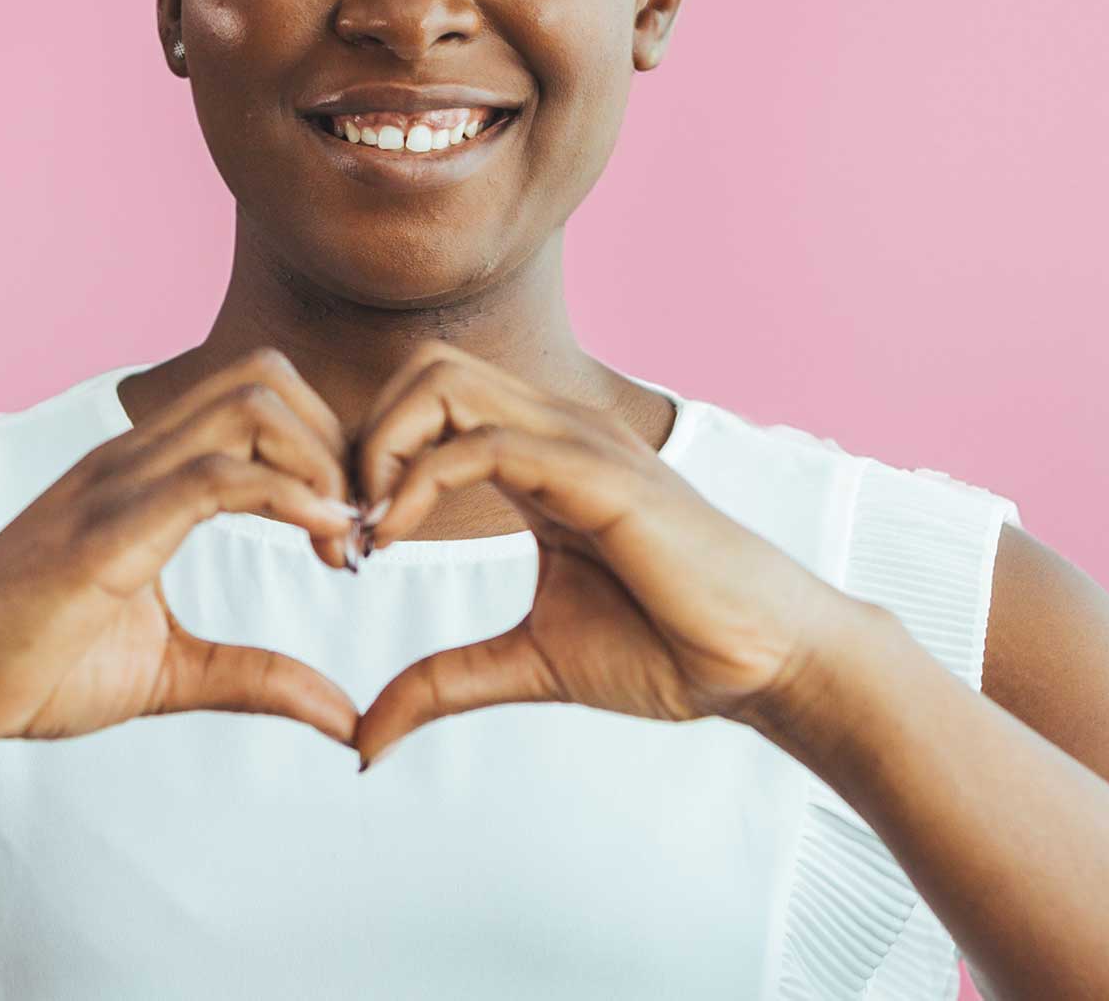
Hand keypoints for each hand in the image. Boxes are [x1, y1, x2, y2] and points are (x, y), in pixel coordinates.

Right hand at [0, 347, 363, 760]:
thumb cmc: (34, 669)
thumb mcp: (173, 672)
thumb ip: (257, 679)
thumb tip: (344, 720)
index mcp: (146, 474)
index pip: (259, 397)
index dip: (326, 449)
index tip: (353, 533)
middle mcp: (134, 458)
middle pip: (266, 376)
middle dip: (336, 441)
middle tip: (357, 531)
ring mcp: (117, 484)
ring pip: (250, 405)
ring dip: (320, 464)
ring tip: (343, 544)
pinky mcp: (105, 531)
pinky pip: (214, 477)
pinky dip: (288, 497)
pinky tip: (323, 540)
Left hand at [350, 339, 860, 769]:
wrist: (763, 663)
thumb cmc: (666, 650)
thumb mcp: (527, 664)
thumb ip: (443, 682)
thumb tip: (363, 738)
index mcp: (538, 458)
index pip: (426, 403)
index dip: (366, 462)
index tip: (348, 548)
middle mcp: (554, 431)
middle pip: (423, 369)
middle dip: (359, 438)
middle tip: (345, 530)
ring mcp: (577, 443)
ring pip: (441, 381)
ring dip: (379, 448)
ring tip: (369, 531)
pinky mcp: (598, 474)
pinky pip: (485, 441)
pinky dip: (419, 481)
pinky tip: (396, 538)